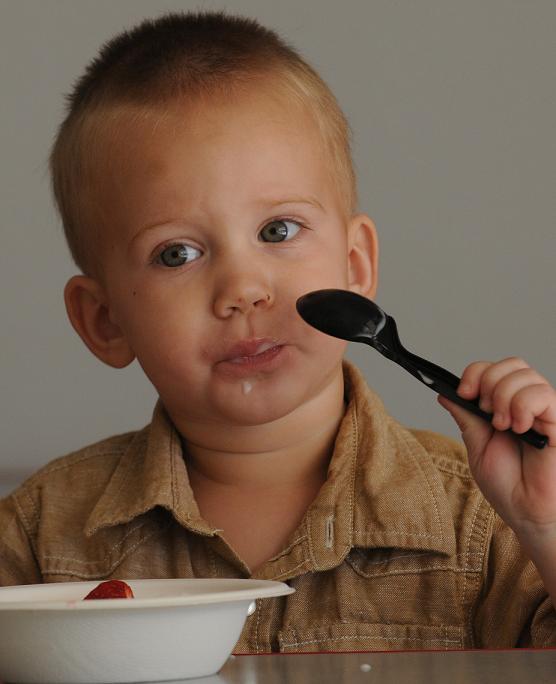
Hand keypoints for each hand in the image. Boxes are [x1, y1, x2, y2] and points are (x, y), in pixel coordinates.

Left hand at [438, 357, 555, 537]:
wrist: (526, 513)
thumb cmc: (507, 485)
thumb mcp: (477, 447)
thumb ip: (466, 418)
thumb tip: (445, 393)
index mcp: (504, 406)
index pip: (492, 369)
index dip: (475, 373)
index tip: (464, 393)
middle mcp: (526, 404)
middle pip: (511, 364)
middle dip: (489, 382)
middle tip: (486, 413)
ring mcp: (543, 411)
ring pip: (526, 375)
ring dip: (504, 397)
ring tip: (504, 426)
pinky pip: (542, 395)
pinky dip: (523, 406)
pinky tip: (520, 428)